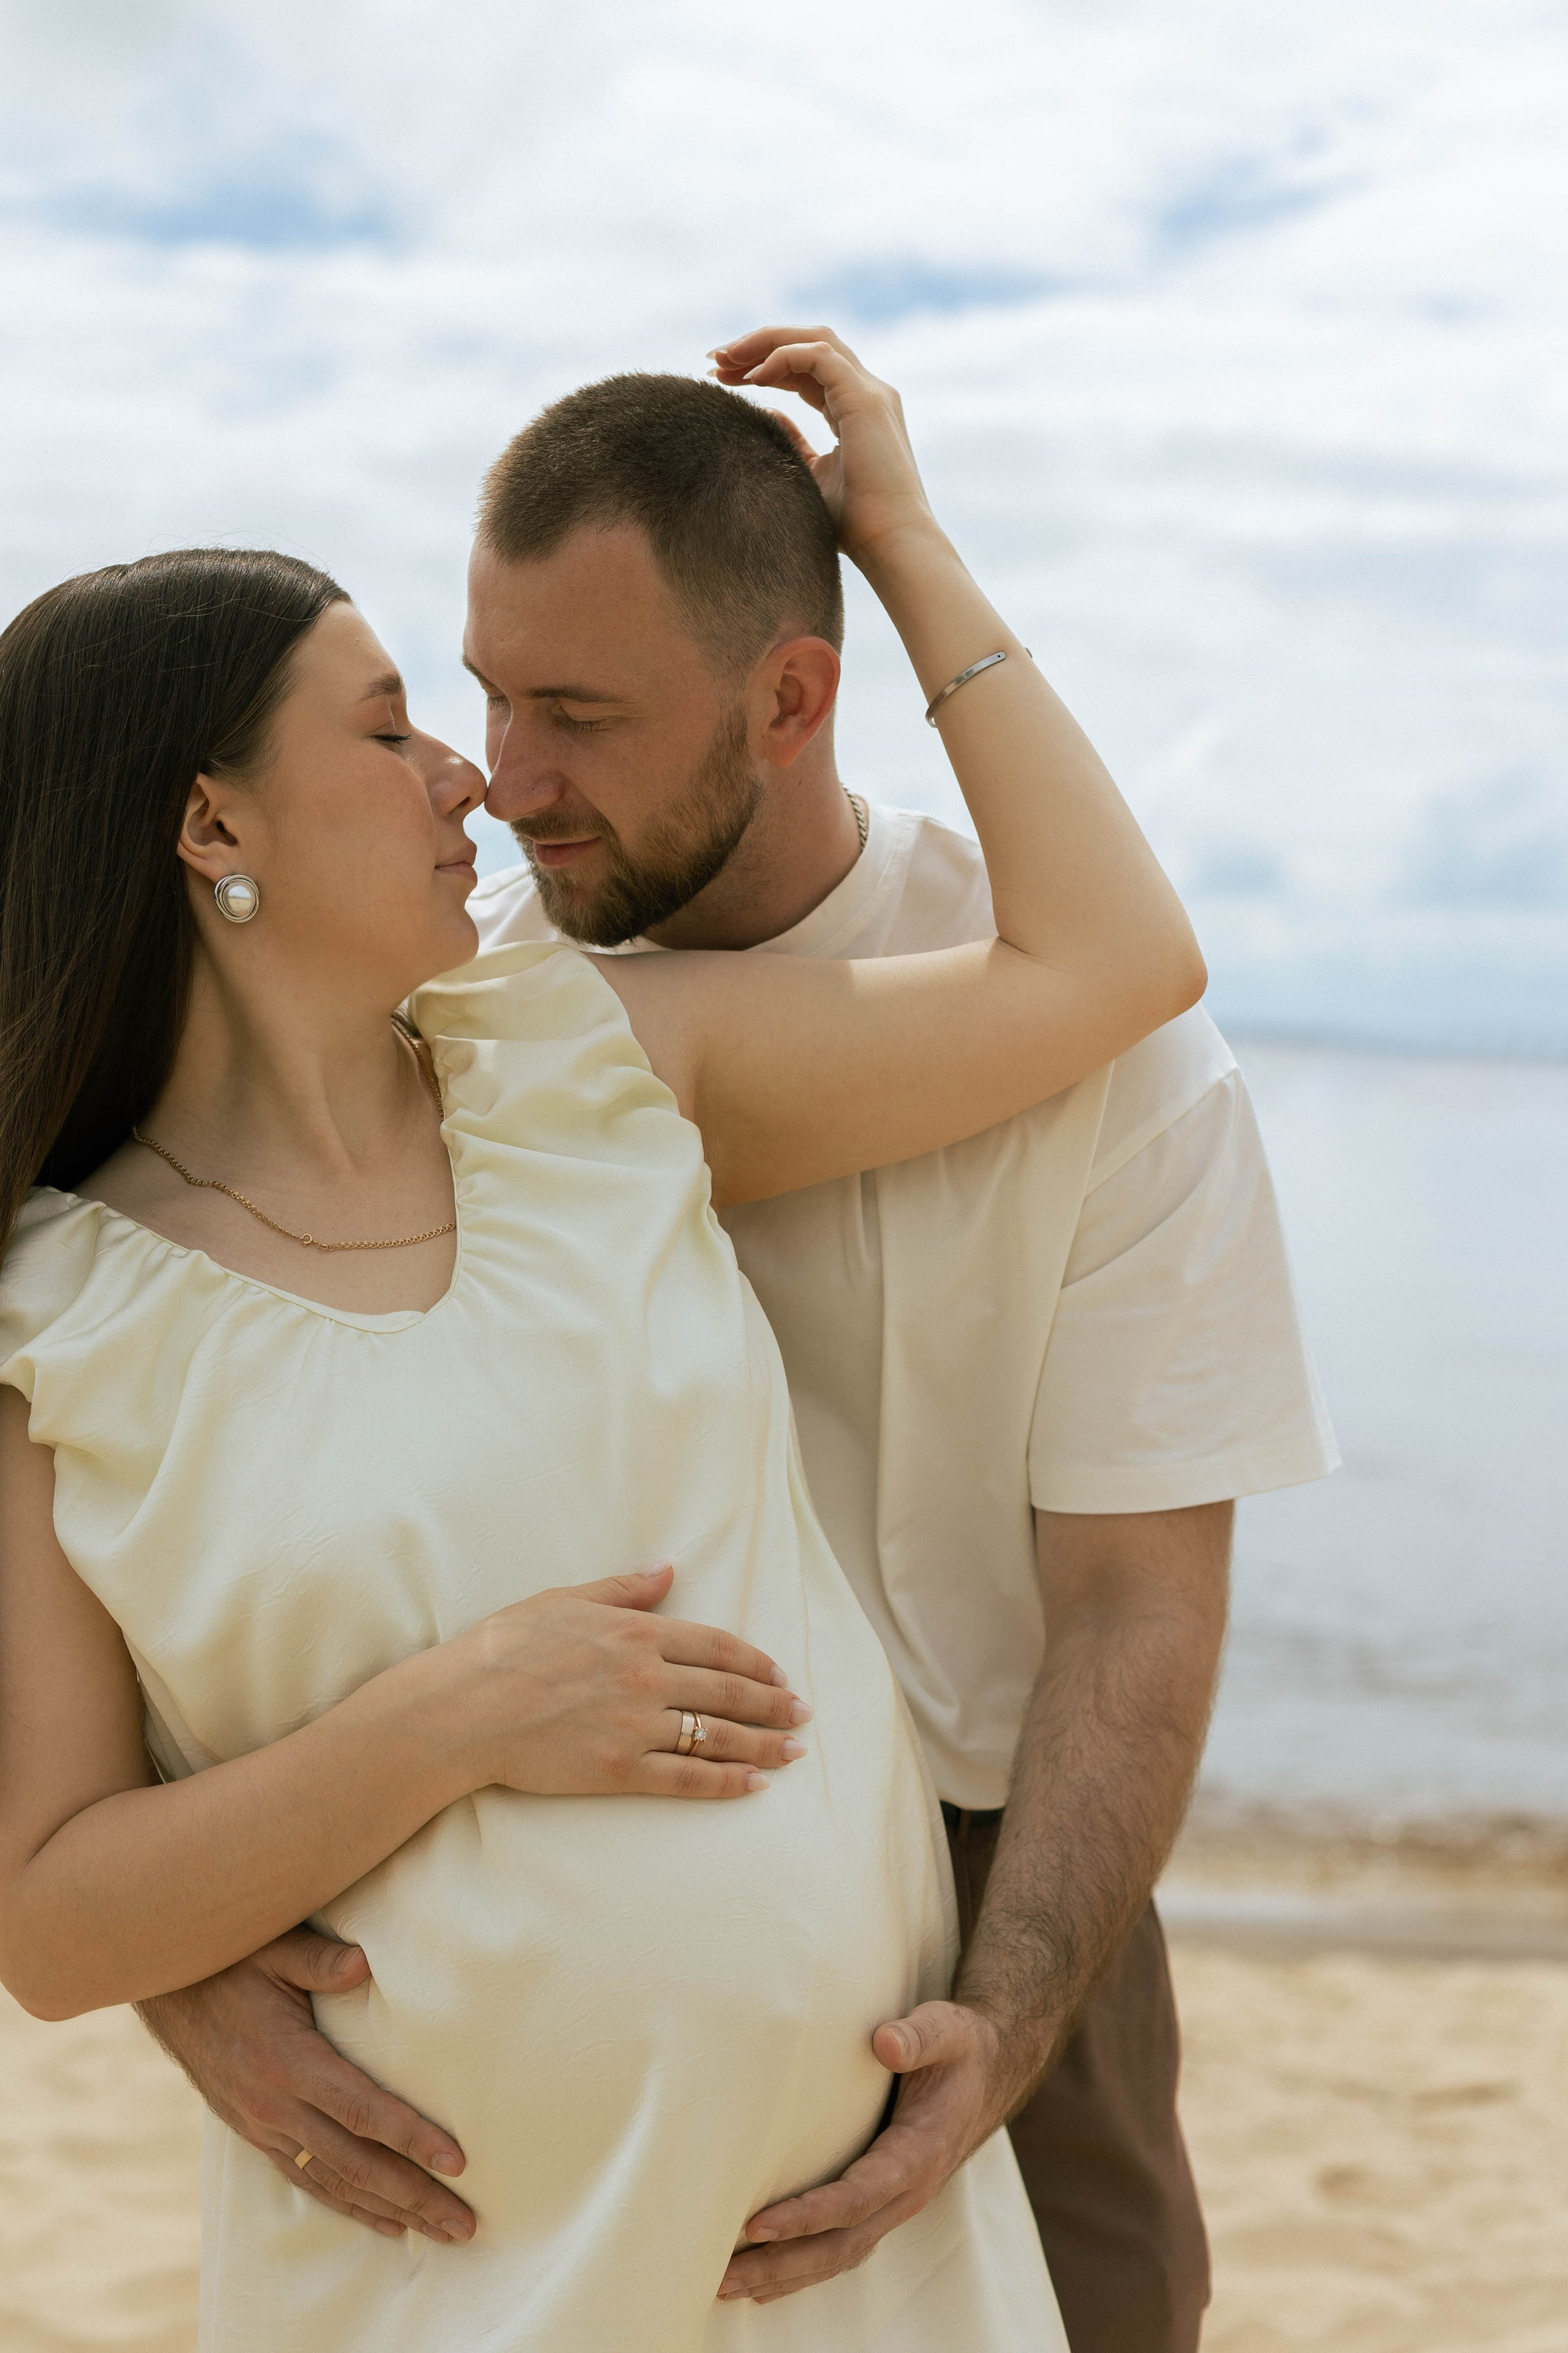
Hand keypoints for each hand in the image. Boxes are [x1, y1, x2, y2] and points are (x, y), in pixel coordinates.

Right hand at [137, 1930, 476, 2241]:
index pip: (362, 2111)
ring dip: (390, 2210)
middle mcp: (277, 2106)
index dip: (411, 2138)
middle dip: (415, 2195)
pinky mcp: (256, 2134)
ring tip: (438, 2232)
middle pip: (357, 2163)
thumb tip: (363, 1962)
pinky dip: (348, 2204)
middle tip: (465, 2223)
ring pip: (336, 2182)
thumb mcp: (274, 1947)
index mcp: (290, 2063)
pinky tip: (384, 2222)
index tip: (457, 2161)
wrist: (169, 1989)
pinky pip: (308, 2180)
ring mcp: (264, 2126)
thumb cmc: (232, 1960)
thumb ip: (318, 1960)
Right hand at [443, 1563, 810, 1798]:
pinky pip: (688, 1778)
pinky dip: (727, 1782)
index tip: (779, 1674)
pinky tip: (755, 1785)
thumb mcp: (565, 1600)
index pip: (716, 1647)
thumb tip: (667, 1570)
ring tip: (794, 1752)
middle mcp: (647, 1678)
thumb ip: (623, 1589)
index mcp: (637, 1633)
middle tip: (803, 1713)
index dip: (755, 1662)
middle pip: (729, 1692)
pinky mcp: (621, 1770)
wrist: (464, 1707)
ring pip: (718, 1736)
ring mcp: (637, 1726)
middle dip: (773, 1704)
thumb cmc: (505, 1647)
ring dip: (764, 1744)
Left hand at [708, 326, 935, 567]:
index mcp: (853, 407)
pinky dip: (783, 358)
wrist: (889, 544)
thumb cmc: (854, 524)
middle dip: (758, 346)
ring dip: (765, 343)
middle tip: (714, 360)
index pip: (804, 368)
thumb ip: (792, 442)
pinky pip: (819, 356)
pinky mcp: (866, 399)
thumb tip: (764, 416)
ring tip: (725, 360)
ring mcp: (869, 392)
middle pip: (807, 344)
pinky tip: (753, 379)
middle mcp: (865, 392)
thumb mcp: (810, 475)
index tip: (722, 378)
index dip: (763, 365)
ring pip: (814, 339)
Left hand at [717, 1999, 1022, 2304]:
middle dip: (780, 2264)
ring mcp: (895, 2206)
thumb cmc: (958, 2048)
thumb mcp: (946, 2028)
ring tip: (723, 2287)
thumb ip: (918, 2036)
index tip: (756, 2225)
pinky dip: (801, 2271)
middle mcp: (907, 2193)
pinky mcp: (883, 2205)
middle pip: (839, 2244)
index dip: (806, 2216)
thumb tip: (885, 2042)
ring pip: (837, 2256)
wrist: (988, 2073)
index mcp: (918, 2154)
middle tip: (720, 2277)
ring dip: (782, 2277)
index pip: (856, 2196)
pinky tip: (764, 2285)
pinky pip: (842, 2249)